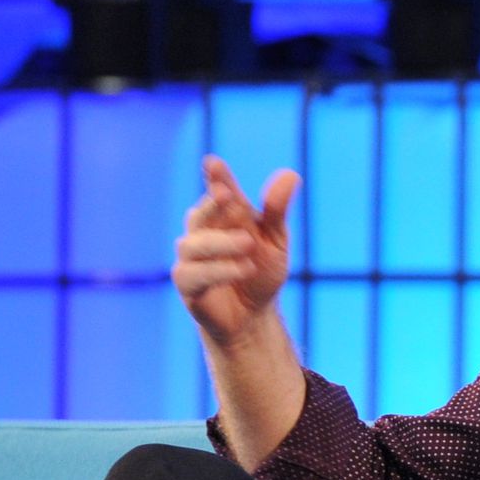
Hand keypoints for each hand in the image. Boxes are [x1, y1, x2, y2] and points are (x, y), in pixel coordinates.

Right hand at [172, 155, 298, 345]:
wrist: (253, 316)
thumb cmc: (261, 271)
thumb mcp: (276, 240)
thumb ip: (277, 210)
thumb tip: (292, 174)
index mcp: (225, 217)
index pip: (219, 192)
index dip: (216, 177)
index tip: (214, 163)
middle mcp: (203, 234)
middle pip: (200, 214)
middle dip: (211, 204)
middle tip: (227, 196)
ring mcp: (191, 259)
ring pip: (192, 244)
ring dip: (221, 242)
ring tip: (248, 246)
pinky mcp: (187, 285)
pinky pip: (192, 274)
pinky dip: (218, 270)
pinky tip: (243, 268)